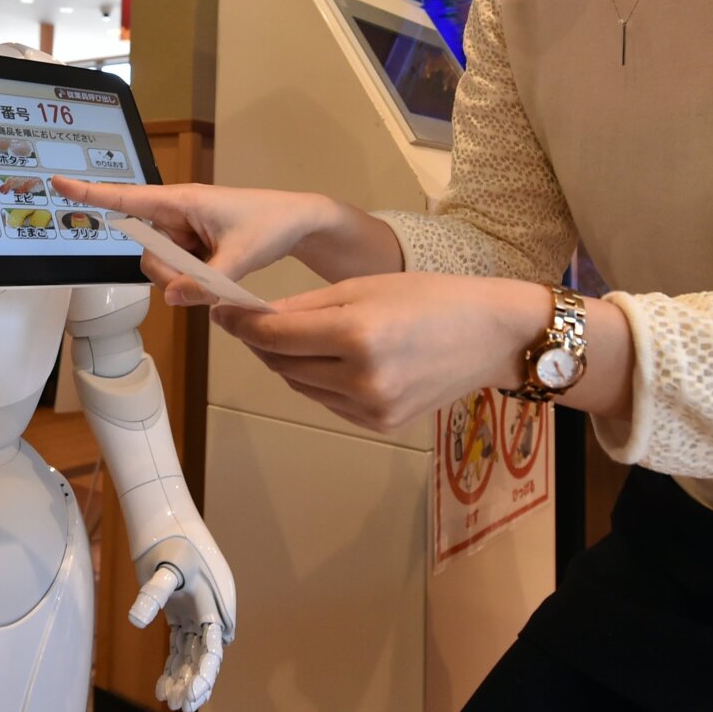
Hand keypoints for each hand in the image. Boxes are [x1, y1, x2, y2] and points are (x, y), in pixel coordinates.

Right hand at [51, 178, 334, 306]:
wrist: (299, 223)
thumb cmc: (271, 224)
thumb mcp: (242, 255)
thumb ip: (206, 281)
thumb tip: (171, 298)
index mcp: (180, 201)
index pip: (126, 199)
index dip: (91, 194)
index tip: (57, 184)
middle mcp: (175, 215)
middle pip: (147, 251)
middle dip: (170, 273)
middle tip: (209, 279)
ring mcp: (183, 232)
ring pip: (163, 266)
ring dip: (186, 279)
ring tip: (223, 273)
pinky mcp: (193, 247)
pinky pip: (179, 272)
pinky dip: (196, 281)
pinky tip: (221, 273)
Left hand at [127, 533, 233, 711]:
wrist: (167, 522)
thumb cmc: (170, 543)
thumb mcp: (166, 566)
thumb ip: (154, 593)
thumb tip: (136, 621)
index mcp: (217, 606)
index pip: (214, 649)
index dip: (205, 674)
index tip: (193, 696)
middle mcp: (213, 613)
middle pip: (206, 657)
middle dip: (195, 684)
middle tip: (180, 707)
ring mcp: (198, 614)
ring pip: (192, 655)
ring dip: (183, 677)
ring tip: (168, 700)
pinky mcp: (182, 614)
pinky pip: (180, 646)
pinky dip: (173, 665)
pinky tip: (162, 685)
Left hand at [212, 273, 542, 432]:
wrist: (490, 336)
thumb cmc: (430, 299)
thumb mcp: (363, 286)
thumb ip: (305, 305)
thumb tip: (255, 317)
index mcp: (356, 335)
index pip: (275, 336)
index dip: (241, 325)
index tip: (223, 313)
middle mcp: (362, 379)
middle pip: (282, 364)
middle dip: (263, 343)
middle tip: (253, 321)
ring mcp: (371, 408)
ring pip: (300, 386)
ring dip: (289, 363)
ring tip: (299, 338)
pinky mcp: (378, 425)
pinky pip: (327, 402)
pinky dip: (319, 382)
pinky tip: (334, 362)